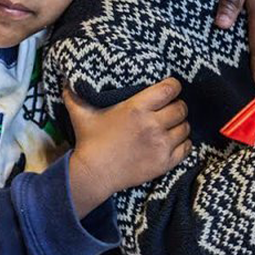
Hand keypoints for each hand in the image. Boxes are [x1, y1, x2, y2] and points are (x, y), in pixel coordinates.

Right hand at [65, 78, 190, 216]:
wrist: (93, 175)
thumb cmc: (89, 142)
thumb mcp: (82, 114)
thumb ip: (76, 94)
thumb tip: (68, 79)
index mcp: (137, 108)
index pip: (170, 89)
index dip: (173, 86)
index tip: (170, 88)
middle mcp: (152, 125)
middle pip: (181, 108)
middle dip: (177, 106)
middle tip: (169, 109)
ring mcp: (161, 145)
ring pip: (185, 127)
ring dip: (180, 125)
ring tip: (171, 125)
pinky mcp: (165, 162)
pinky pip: (187, 147)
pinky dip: (183, 143)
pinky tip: (174, 141)